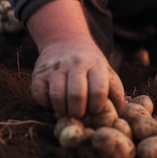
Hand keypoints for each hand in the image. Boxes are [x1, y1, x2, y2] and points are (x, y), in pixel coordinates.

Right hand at [26, 0, 124, 118]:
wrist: (65, 40)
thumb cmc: (90, 64)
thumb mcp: (106, 72)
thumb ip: (114, 92)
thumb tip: (118, 117)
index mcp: (96, 64)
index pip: (98, 89)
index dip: (97, 106)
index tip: (95, 110)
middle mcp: (75, 64)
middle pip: (77, 95)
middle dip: (79, 112)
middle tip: (80, 114)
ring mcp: (55, 67)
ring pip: (57, 96)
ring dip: (62, 110)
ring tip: (68, 110)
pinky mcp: (38, 73)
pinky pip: (39, 95)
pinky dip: (46, 104)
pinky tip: (54, 101)